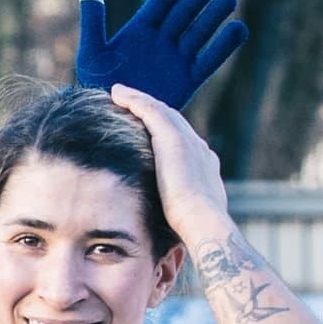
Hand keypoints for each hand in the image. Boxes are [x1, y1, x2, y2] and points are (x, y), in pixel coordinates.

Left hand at [77, 0, 246, 108]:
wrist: (112, 117)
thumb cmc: (96, 85)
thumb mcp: (92, 51)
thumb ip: (93, 19)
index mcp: (140, 29)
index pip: (162, 2)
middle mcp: (163, 40)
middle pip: (186, 12)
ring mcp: (177, 58)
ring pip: (201, 31)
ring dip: (215, 14)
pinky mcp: (189, 79)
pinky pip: (210, 60)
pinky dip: (224, 46)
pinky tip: (239, 29)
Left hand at [110, 84, 229, 237]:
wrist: (203, 222)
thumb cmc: (191, 229)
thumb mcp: (184, 216)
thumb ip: (175, 209)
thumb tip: (163, 220)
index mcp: (203, 166)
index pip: (181, 142)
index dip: (163, 131)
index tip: (145, 129)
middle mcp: (199, 148)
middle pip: (172, 121)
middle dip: (152, 110)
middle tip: (129, 102)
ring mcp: (187, 141)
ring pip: (160, 111)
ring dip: (139, 100)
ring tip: (120, 93)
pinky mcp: (173, 139)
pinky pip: (150, 110)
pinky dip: (135, 100)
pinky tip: (118, 94)